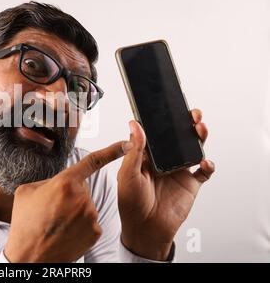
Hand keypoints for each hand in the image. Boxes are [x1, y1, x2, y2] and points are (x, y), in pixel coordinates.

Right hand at [4, 141, 129, 262]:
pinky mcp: (95, 232)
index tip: (126, 144)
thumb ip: (47, 180)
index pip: (93, 161)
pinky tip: (66, 233)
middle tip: (52, 210)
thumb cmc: (25, 224)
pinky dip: (80, 226)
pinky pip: (90, 222)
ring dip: (74, 212)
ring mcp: (91, 215)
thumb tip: (59, 181)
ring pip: (86, 206)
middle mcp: (82, 197)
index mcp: (65, 183)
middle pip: (81, 189)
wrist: (29, 257)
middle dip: (70, 196)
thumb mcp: (26, 191)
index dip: (112, 150)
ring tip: (56, 224)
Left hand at [118, 109, 214, 260]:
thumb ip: (134, 149)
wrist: (145, 229)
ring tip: (200, 128)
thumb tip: (134, 125)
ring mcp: (178, 171)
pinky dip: (208, 166)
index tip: (168, 108)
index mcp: (146, 156)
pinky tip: (205, 163)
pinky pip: (203, 172)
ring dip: (198, 138)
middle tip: (191, 114)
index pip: (156, 133)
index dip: (163, 121)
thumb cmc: (131, 203)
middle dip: (186, 124)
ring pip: (192, 149)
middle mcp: (163, 161)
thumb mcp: (128, 174)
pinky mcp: (190, 184)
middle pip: (177, 138)